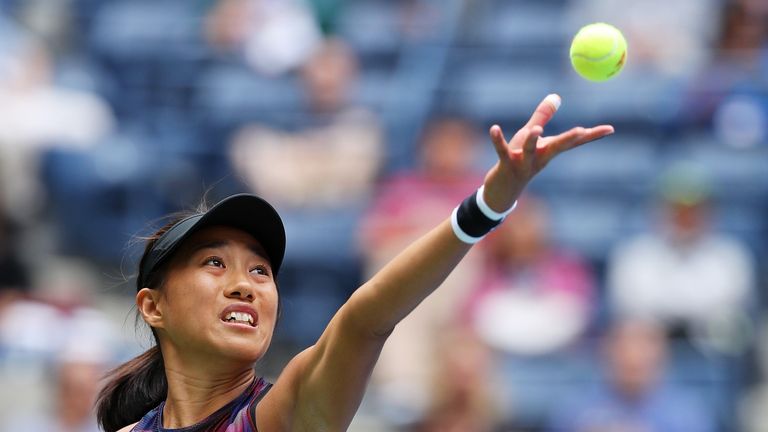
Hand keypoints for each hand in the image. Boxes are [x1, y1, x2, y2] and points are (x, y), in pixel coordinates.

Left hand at [482, 94, 613, 211]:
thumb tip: (556, 96)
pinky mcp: (505, 165)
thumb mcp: (531, 137)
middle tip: (582, 130)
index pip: (573, 142)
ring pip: (529, 151)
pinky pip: (502, 151)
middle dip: (569, 139)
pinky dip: (497, 140)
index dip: (591, 136)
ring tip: (536, 129)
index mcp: (549, 150)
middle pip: (556, 148)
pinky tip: (494, 128)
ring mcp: (523, 163)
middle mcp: (539, 157)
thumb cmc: (519, 159)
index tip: (610, 129)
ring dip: (532, 141)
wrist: (503, 190)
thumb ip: (542, 117)